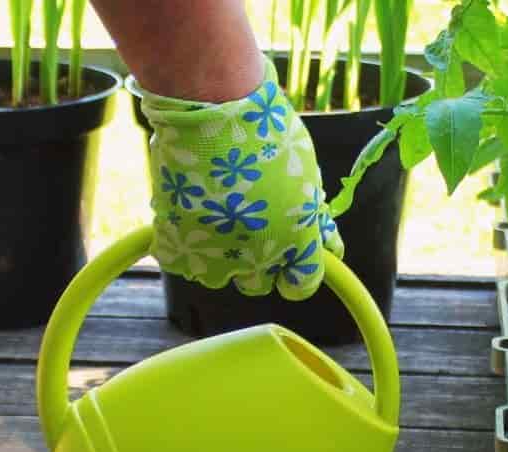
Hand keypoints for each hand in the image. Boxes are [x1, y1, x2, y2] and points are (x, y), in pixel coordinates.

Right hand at [133, 57, 343, 299]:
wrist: (212, 109)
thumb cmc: (265, 134)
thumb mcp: (306, 174)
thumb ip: (315, 217)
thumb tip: (329, 243)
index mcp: (296, 243)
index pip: (302, 286)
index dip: (297, 269)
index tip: (291, 250)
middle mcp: (258, 260)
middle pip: (258, 283)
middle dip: (257, 258)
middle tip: (249, 217)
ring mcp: (214, 257)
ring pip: (220, 275)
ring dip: (220, 253)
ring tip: (217, 210)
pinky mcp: (177, 248)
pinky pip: (186, 262)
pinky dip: (188, 243)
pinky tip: (192, 211)